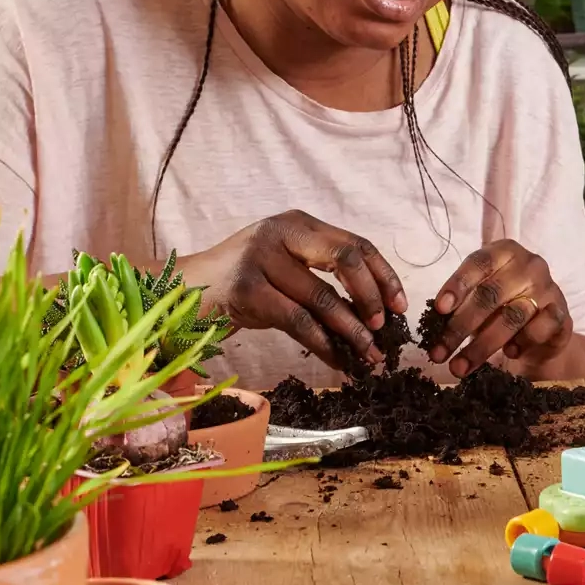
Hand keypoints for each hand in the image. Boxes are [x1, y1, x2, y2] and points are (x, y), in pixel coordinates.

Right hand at [176, 211, 405, 367]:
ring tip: (370, 355)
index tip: (401, 305)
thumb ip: (322, 273)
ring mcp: (261, 259)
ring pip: (322, 298)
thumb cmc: (244, 281)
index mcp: (298, 223)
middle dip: (372, 297)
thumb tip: (376, 310)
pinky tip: (339, 361)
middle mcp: (281, 232)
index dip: (383, 275)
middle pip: (345, 260)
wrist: (184, 292)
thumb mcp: (284, 265)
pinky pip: (298, 322)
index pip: (356, 244)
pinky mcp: (247, 290)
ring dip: (352, 332)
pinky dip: (323, 345)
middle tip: (384, 328)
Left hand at [425, 240, 571, 376]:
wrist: (545, 327)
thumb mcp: (481, 296)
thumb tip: (434, 323)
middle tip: (439, 353)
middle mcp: (529, 265)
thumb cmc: (504, 305)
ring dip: (481, 346)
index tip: (439, 310)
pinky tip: (509, 353)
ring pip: (510, 317)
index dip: (457, 285)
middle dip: (460, 327)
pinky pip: (538, 330)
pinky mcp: (560, 313)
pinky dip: (520, 343)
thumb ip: (462, 302)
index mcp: (505, 252)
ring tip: (459, 367)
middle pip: (490, 295)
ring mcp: (548, 288)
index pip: (478, 263)